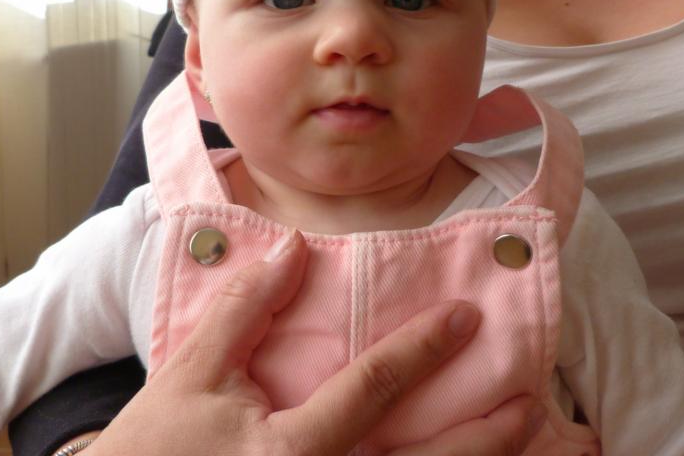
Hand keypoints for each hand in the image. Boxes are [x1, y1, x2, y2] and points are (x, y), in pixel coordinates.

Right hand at [78, 231, 531, 455]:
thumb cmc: (154, 448)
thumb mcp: (191, 374)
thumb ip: (242, 311)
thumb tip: (290, 248)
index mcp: (289, 451)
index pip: (373, 389)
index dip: (423, 348)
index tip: (466, 317)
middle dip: (485, 437)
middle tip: (530, 400)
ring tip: (521, 438)